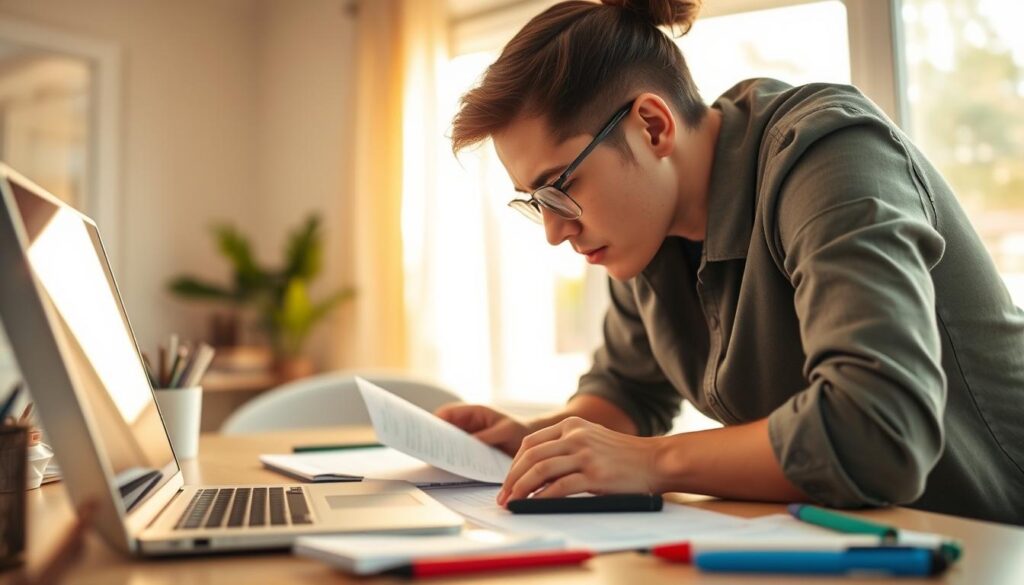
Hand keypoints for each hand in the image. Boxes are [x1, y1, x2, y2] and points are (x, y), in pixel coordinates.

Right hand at [434, 403, 530, 456]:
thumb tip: (469, 442)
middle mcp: (469, 423)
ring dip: (443, 449)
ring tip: (435, 460)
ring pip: (450, 442)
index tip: (427, 430)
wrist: (532, 445)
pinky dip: (453, 458)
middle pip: (445, 428)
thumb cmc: (521, 431)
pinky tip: (450, 467)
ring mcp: (470, 437)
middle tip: (427, 448)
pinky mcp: (473, 450)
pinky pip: (459, 453)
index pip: (449, 412)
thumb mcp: (506, 431)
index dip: (435, 420)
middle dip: (435, 436)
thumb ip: (488, 435)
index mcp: (475, 412)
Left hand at [497, 417, 660, 505]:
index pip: (530, 443)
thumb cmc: (623, 456)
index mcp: (572, 424)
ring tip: (514, 503)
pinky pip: (560, 487)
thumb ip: (565, 446)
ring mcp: (586, 454)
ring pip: (540, 470)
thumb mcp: (591, 439)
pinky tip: (534, 505)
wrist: (655, 460)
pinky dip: (542, 497)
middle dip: (512, 478)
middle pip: (531, 456)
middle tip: (503, 496)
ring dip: (522, 489)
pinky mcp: (595, 475)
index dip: (514, 464)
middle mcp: (576, 435)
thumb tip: (533, 472)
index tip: (508, 481)